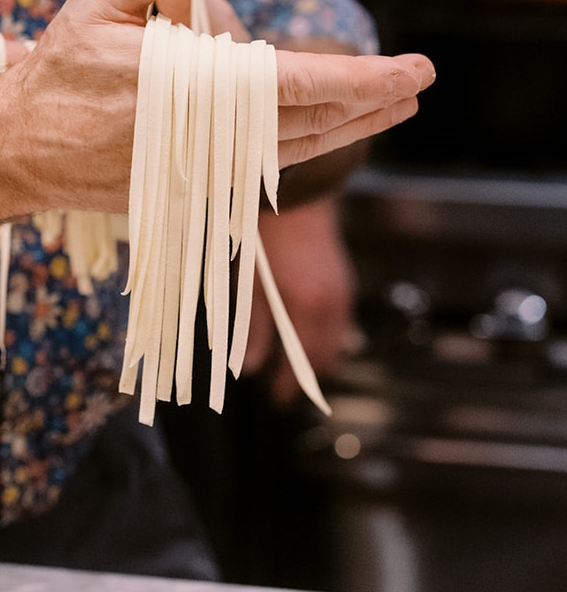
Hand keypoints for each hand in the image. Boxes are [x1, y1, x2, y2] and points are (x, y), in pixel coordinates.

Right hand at [0, 0, 432, 210]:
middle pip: (309, 125)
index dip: (361, 81)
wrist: (22, 152)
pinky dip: (297, 149)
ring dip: (344, 132)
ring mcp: (201, 171)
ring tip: (385, 112)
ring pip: (290, 153)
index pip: (296, 86)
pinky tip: (319, 136)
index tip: (411, 72)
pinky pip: (258, 169)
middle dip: (370, 106)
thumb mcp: (93, 5)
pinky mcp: (190, 188)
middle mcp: (205, 138)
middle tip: (416, 86)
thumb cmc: (56, 77)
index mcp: (192, 91)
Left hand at [244, 197, 357, 404]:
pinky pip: (338, 323)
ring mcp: (342, 291)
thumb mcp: (248, 285)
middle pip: (326, 356)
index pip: (303, 361)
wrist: (294, 190)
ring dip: (316, 357)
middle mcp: (333, 303)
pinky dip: (323, 337)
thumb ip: (253, 327)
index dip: (290, 385)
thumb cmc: (262, 234)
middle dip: (306, 376)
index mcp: (308, 306)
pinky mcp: (342, 281)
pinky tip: (304, 340)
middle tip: (284, 390)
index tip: (278, 401)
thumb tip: (251, 367)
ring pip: (335, 341)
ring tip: (293, 369)